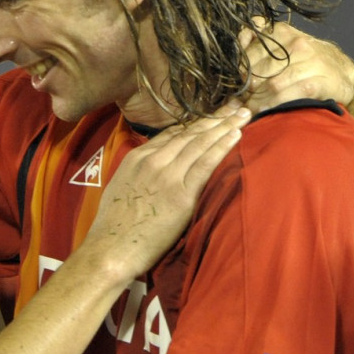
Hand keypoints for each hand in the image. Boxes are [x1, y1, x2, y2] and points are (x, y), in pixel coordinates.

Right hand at [86, 102, 249, 278]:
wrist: (111, 248)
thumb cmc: (113, 227)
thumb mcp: (120, 188)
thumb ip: (138, 174)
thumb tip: (150, 172)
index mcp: (137, 159)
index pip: (171, 135)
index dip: (194, 124)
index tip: (211, 115)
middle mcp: (153, 161)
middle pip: (189, 134)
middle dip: (214, 118)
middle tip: (235, 105)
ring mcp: (168, 175)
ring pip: (200, 143)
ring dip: (224, 126)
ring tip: (242, 113)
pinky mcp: (181, 193)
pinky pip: (206, 163)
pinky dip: (222, 146)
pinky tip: (235, 134)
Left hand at [242, 20, 353, 115]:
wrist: (342, 73)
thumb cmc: (305, 61)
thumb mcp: (282, 45)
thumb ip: (258, 40)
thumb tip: (241, 35)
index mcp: (282, 32)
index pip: (248, 54)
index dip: (239, 74)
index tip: (236, 86)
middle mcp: (297, 44)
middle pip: (258, 72)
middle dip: (247, 90)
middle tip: (241, 102)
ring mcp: (311, 62)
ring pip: (272, 84)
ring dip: (257, 101)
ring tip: (250, 109)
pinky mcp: (321, 81)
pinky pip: (289, 95)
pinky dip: (273, 105)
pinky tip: (265, 111)